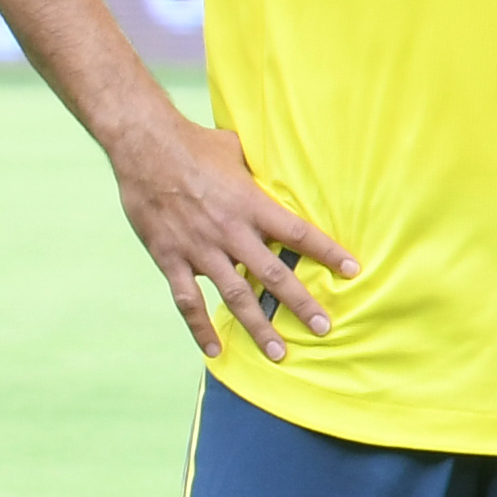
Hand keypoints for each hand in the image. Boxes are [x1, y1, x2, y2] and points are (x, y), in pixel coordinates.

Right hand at [107, 115, 351, 358]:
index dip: (328, 253)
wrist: (144, 146)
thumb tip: (283, 165)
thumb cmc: (195, 143)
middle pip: (274, 275)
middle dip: (301, 305)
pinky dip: (200, 328)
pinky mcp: (169, 258)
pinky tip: (214, 350)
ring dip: (258, 327)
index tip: (353, 270)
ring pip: (235, 296)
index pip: (299, 235)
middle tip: (324, 328)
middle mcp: (230, 232)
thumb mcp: (238, 152)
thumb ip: (260, 172)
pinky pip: (187, 301)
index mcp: (252, 205)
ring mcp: (199, 249)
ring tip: (279, 353)